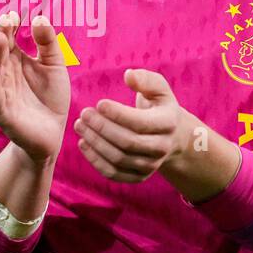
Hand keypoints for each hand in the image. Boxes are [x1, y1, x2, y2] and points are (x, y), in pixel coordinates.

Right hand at [0, 12, 69, 164]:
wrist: (53, 134)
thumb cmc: (51, 98)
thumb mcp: (54, 66)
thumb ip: (48, 43)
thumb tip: (39, 18)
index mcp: (15, 61)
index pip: (8, 39)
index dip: (9, 26)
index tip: (15, 14)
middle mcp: (4, 74)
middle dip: (1, 36)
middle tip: (6, 22)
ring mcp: (1, 93)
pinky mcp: (2, 112)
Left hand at [74, 68, 192, 182]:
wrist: (171, 136)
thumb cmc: (158, 106)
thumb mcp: (159, 88)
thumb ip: (145, 79)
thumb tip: (128, 75)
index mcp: (168, 123)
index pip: (140, 122)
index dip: (117, 114)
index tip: (99, 103)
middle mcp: (162, 147)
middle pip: (127, 143)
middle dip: (102, 128)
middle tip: (84, 114)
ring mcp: (151, 165)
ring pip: (118, 159)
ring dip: (95, 143)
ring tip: (80, 126)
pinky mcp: (139, 177)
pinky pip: (113, 174)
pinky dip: (95, 161)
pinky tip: (83, 144)